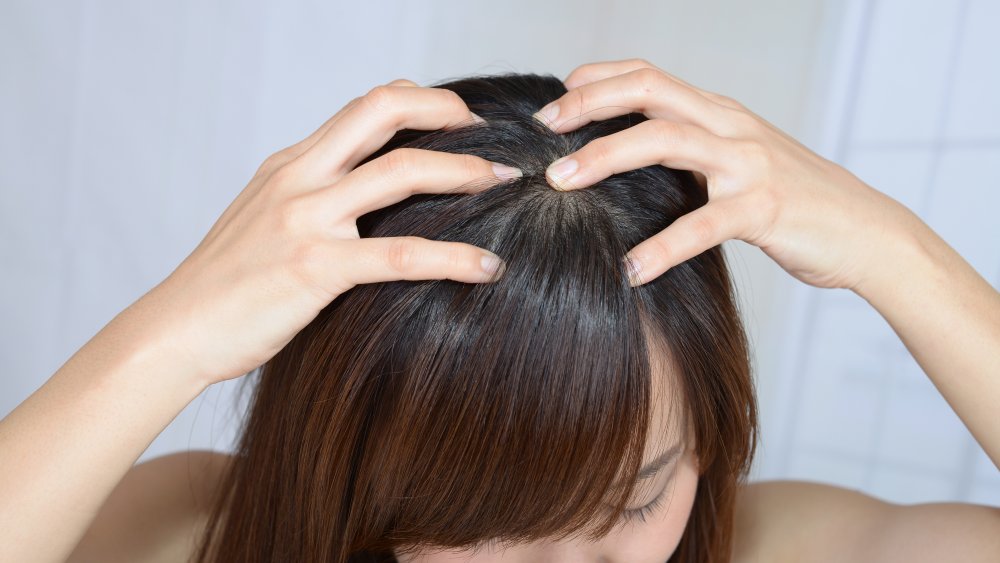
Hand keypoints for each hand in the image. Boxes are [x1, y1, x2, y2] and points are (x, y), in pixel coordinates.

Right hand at [133, 79, 518, 386]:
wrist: (174, 332)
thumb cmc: (223, 286)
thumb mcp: (263, 221)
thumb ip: (311, 200)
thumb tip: (366, 202)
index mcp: (290, 165)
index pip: (362, 108)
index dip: (417, 100)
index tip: (456, 117)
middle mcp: (299, 177)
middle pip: (381, 112)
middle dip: (445, 111)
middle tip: (490, 133)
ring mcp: (306, 219)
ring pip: (400, 173)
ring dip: (463, 173)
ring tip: (505, 183)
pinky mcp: (315, 268)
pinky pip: (401, 255)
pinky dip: (454, 257)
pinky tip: (489, 267)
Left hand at [532, 58, 920, 290]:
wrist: (866, 231)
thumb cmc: (794, 200)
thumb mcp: (738, 161)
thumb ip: (692, 152)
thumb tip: (629, 161)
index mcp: (719, 113)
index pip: (649, 75)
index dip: (598, 80)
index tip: (557, 101)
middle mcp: (730, 126)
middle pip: (649, 91)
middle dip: (589, 104)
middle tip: (544, 130)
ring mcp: (748, 164)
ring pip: (665, 141)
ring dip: (605, 157)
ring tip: (560, 184)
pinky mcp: (763, 209)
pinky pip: (703, 225)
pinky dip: (662, 247)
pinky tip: (631, 270)